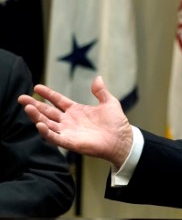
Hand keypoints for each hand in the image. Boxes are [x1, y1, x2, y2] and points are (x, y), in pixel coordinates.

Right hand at [18, 76, 133, 167]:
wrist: (122, 140)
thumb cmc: (116, 123)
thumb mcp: (109, 103)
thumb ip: (101, 91)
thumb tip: (98, 77)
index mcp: (76, 110)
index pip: (58, 100)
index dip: (48, 94)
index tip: (37, 87)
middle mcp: (69, 121)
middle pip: (48, 112)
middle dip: (34, 105)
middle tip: (22, 98)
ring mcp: (68, 131)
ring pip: (47, 123)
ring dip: (36, 117)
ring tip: (27, 108)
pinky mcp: (70, 142)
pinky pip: (54, 138)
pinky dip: (46, 132)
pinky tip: (39, 124)